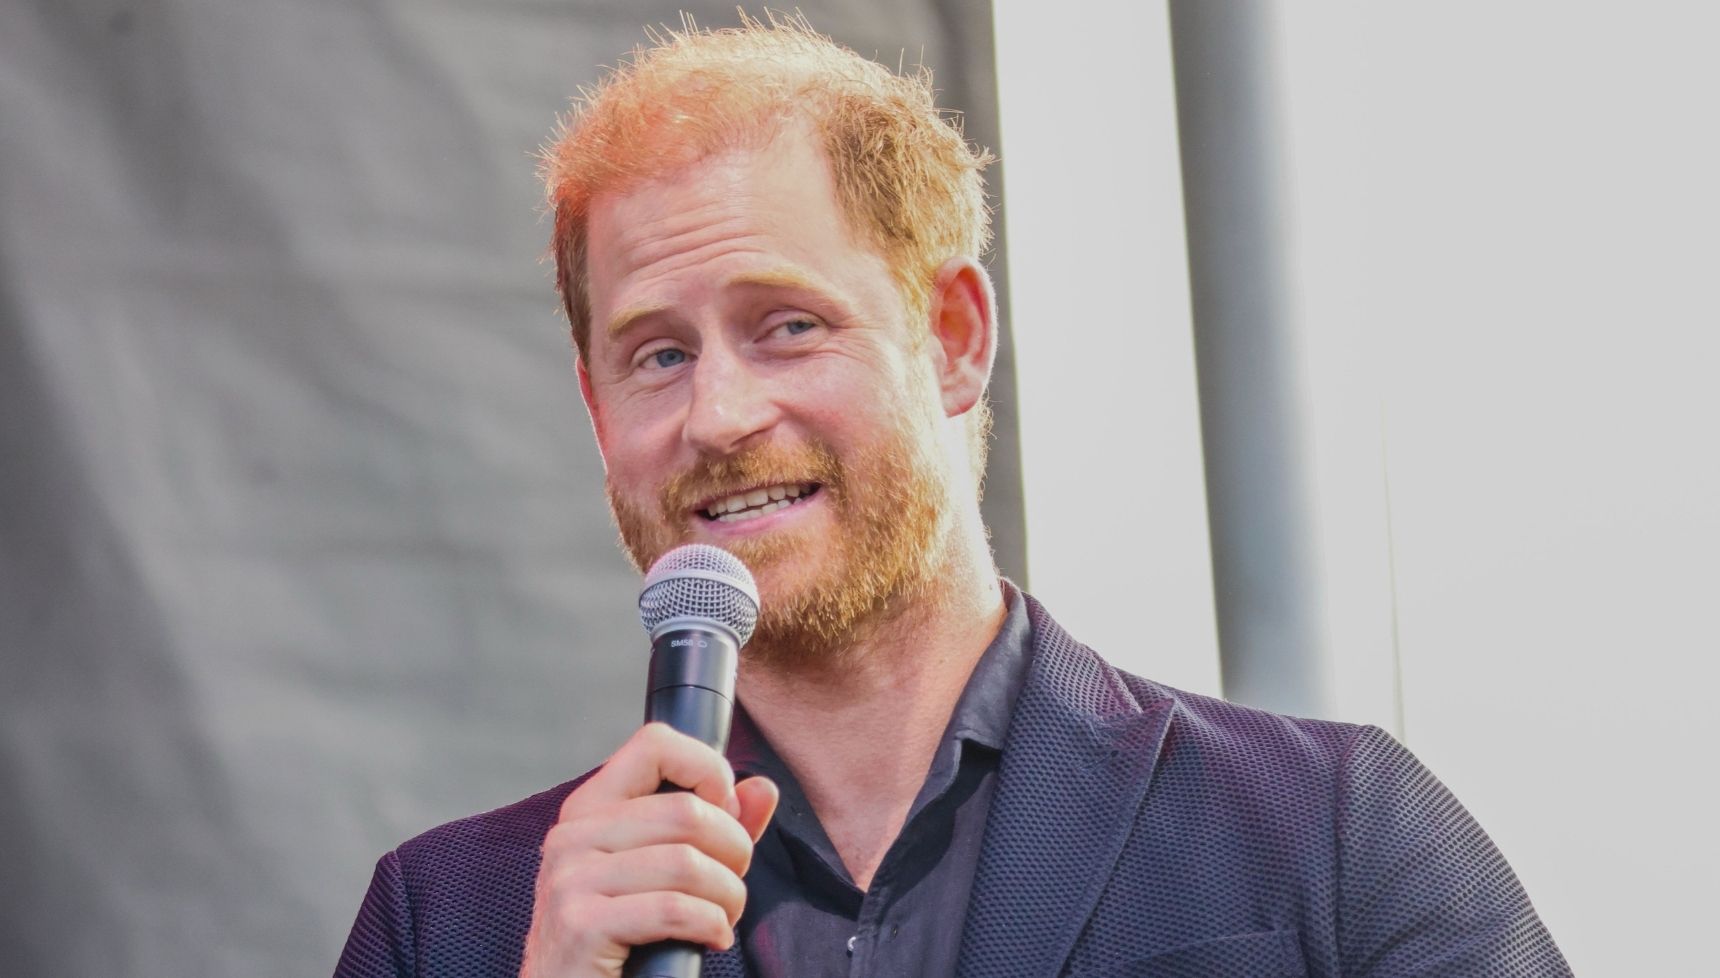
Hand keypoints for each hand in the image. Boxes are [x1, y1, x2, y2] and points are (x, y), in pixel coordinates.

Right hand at [519, 723, 778, 977]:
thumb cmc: (620, 941)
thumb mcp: (667, 877)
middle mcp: (572, 834)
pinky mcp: (580, 923)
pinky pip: (675, 909)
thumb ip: (716, 830)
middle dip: (734, 852)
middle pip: (687, 811)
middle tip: (731, 888)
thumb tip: (761, 788)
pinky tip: (710, 939)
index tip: (725, 815)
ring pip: (688, 862)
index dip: (708, 771)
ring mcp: (570, 878)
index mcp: (590, 809)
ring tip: (722, 919)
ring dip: (727, 897)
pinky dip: (710, 926)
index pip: (655, 744)